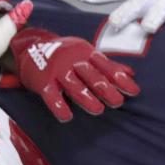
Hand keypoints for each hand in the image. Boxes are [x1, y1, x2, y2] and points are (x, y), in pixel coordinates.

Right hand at [6, 28, 139, 121]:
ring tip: (98, 110)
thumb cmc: (65, 54)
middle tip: (118, 102)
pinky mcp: (43, 82)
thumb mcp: (86, 54)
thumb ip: (107, 65)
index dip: (121, 79)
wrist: (30, 47)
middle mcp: (73, 60)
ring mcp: (58, 70)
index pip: (107, 67)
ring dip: (86, 98)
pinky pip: (52, 96)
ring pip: (74, 85)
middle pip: (92, 75)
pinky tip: (67, 117)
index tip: (134, 92)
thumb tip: (130, 73)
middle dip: (106, 89)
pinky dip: (59, 107)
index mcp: (87, 53)